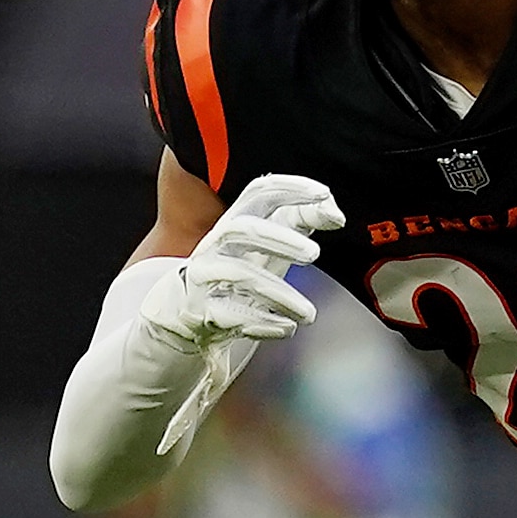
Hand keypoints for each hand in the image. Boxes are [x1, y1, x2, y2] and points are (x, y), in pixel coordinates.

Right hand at [141, 174, 345, 348]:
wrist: (181, 312)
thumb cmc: (234, 272)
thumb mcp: (265, 246)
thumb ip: (298, 225)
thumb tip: (335, 214)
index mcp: (234, 222)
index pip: (258, 193)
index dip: (290, 188)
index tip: (324, 194)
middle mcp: (216, 245)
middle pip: (244, 230)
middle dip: (281, 240)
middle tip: (315, 256)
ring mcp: (204, 276)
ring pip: (241, 276)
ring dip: (280, 295)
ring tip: (309, 314)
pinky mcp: (199, 310)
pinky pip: (230, 314)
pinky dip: (262, 323)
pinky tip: (287, 329)